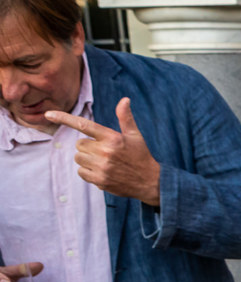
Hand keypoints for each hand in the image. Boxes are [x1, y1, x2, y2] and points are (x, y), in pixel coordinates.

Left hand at [46, 98, 161, 204]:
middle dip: (88, 146)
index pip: (84, 125)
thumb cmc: (140, 155)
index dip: (64, 118)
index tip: (48, 114)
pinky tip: (102, 171)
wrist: (150, 182)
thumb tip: (124, 99)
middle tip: (104, 151)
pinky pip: (81, 172)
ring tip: (104, 162)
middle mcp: (105, 152)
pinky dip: (88, 171)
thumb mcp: (135, 135)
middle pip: (79, 144)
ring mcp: (102, 167)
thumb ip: (126, 118)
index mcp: (113, 138)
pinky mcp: (100, 180)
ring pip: (79, 158)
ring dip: (87, 159)